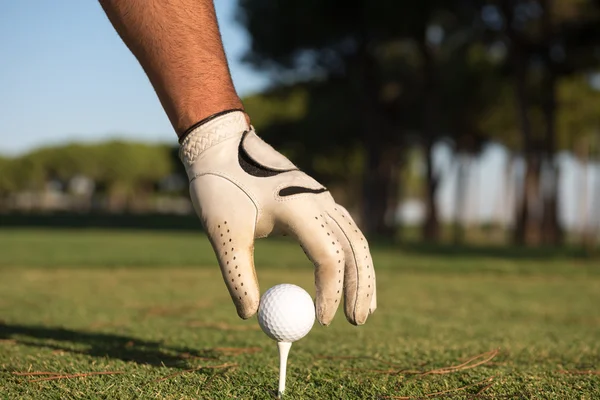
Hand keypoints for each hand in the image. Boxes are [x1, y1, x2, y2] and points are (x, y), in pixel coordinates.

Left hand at [179, 111, 375, 325]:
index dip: (330, 293)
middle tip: (357, 322)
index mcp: (298, 207)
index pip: (329, 257)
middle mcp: (318, 200)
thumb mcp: (223, 233)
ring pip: (355, 238)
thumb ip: (238, 276)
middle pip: (354, 248)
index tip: (320, 321)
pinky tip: (350, 276)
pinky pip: (345, 230)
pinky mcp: (316, 198)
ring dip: (363, 273)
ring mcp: (320, 197)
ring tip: (365, 308)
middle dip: (360, 287)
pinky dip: (352, 257)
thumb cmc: (220, 186)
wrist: (221, 143)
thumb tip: (250, 315)